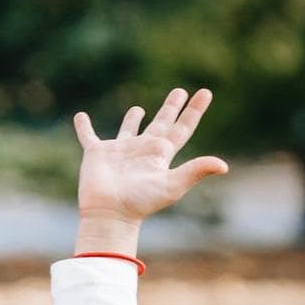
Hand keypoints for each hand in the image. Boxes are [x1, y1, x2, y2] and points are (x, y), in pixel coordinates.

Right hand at [71, 87, 229, 253]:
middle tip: (180, 91)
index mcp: (161, 154)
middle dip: (171, 108)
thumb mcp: (172, 186)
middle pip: (161, 124)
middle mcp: (142, 150)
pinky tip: (80, 116)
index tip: (205, 92)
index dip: (194, 111)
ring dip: (133, 118)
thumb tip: (224, 166)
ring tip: (139, 108)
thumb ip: (196, 171)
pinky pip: (89, 136)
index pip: (182, 128)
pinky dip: (84, 127)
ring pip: (129, 129)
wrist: (110, 213)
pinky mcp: (96, 153)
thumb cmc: (141, 202)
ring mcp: (119, 151)